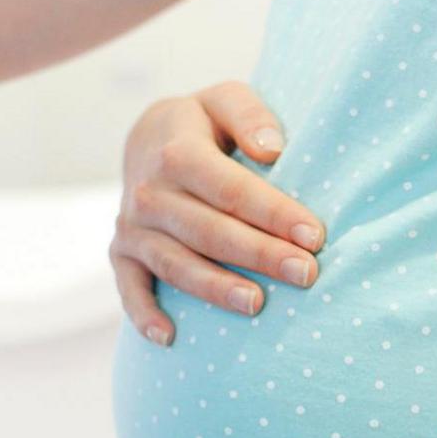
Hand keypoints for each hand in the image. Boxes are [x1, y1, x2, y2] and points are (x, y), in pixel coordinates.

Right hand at [111, 83, 324, 344]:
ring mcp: (132, 226)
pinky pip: (129, 288)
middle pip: (209, 231)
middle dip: (260, 255)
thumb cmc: (205, 124)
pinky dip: (143, 314)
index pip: (231, 189)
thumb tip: (272, 151)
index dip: (274, 213)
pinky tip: (169, 338)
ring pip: (176, 264)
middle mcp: (148, 192)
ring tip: (257, 304)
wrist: (148, 138)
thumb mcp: (226, 99)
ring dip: (215, 288)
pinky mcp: (121, 253)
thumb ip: (250, 115)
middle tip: (307, 273)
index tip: (315, 235)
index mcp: (177, 151)